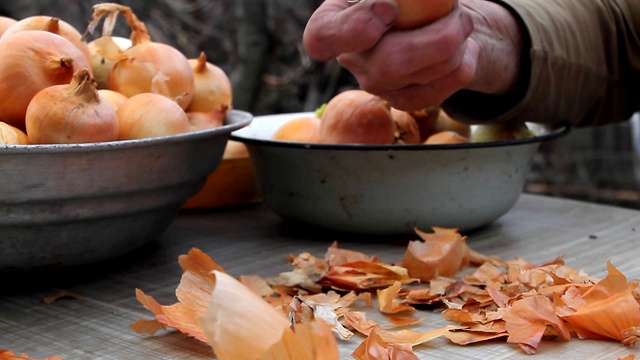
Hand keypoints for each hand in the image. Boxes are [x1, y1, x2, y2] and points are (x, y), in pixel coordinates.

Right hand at [303, 0, 523, 110]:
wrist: (429, 15)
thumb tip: (402, 3)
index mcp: (333, 22)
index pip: (321, 39)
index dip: (355, 29)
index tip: (390, 8)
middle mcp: (350, 58)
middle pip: (388, 63)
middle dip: (436, 39)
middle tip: (459, 16)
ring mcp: (376, 84)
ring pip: (419, 77)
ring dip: (455, 47)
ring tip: (462, 24)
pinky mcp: (403, 99)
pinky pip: (438, 91)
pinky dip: (462, 66)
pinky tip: (465, 47)